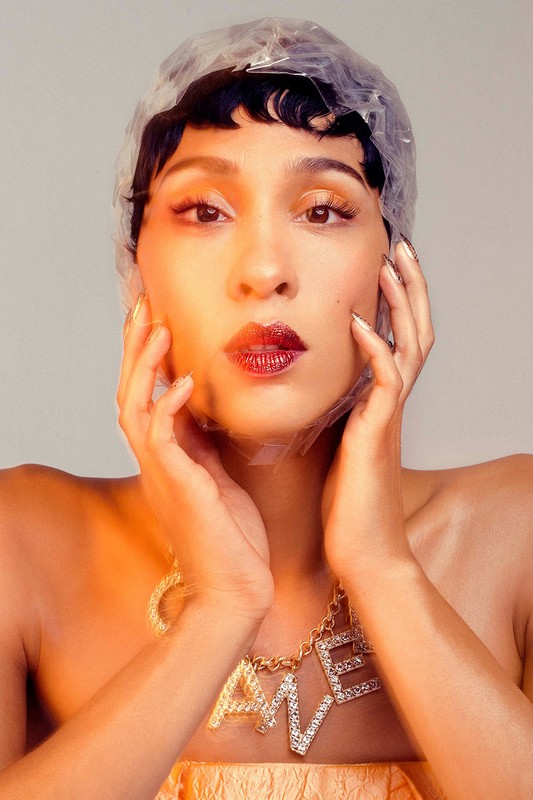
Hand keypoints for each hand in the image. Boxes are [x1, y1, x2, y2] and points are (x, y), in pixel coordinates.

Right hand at [117, 294, 273, 620]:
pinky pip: (162, 439)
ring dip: (145, 366)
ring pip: (137, 408)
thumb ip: (205, 445)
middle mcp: (157, 463)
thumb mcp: (218, 479)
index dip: (147, 358)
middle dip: (135, 348)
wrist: (236, 592)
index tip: (157, 319)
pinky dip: (169, 407)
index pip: (147, 397)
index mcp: (167, 460)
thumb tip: (204, 410)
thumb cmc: (232, 539)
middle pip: (131, 393)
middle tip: (143, 305)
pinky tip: (185, 381)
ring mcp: (163, 475)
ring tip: (157, 327)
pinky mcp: (180, 488)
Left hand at [322, 240, 433, 586]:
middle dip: (410, 289)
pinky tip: (358, 323)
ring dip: (401, 303)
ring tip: (392, 264)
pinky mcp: (376, 435)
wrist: (363, 554)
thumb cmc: (347, 507)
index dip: (397, 305)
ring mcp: (387, 418)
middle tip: (401, 248)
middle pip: (414, 332)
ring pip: (408, 346)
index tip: (385, 269)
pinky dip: (374, 348)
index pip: (397, 341)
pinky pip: (384, 382)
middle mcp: (390, 406)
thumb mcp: (338, 449)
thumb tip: (322, 393)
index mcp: (380, 406)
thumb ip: (337, 417)